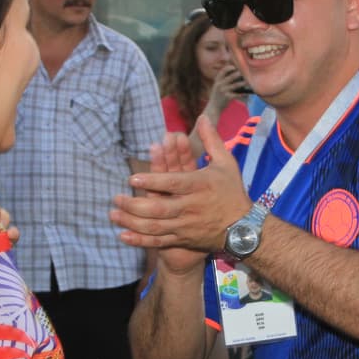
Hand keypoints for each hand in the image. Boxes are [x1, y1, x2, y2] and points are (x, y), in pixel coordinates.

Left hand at [110, 117, 252, 265]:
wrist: (244, 229)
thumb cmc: (232, 192)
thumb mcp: (226, 164)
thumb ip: (212, 140)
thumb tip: (203, 116)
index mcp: (200, 185)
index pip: (173, 183)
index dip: (152, 181)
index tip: (132, 178)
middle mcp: (192, 207)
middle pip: (160, 208)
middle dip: (135, 205)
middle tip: (116, 198)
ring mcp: (187, 225)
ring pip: (156, 227)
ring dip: (132, 222)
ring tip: (114, 214)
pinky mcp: (183, 239)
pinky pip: (159, 242)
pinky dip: (141, 241)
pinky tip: (123, 235)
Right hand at [205, 64, 248, 122]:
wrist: (213, 108)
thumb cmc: (217, 96)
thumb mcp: (217, 86)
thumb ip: (223, 81)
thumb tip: (235, 75)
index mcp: (217, 81)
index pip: (223, 71)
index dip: (230, 67)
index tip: (235, 67)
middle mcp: (220, 84)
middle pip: (232, 76)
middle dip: (239, 74)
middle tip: (245, 73)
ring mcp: (223, 90)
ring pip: (236, 85)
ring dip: (243, 83)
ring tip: (248, 82)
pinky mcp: (227, 97)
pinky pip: (237, 94)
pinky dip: (243, 93)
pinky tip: (247, 93)